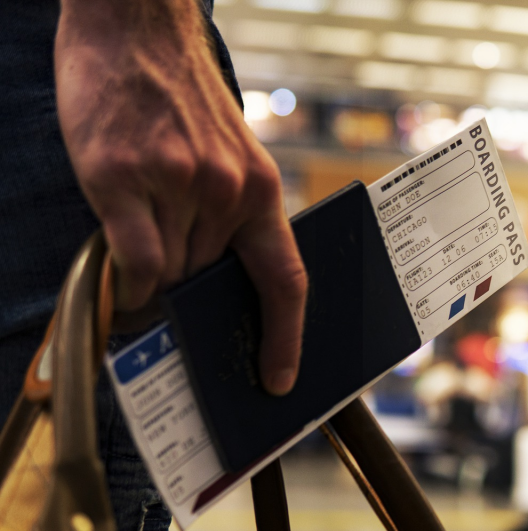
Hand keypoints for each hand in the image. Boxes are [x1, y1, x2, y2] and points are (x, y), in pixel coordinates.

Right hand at [55, 0, 306, 394]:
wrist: (136, 30)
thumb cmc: (181, 99)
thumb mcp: (229, 156)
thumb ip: (227, 216)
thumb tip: (208, 284)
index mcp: (261, 190)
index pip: (286, 280)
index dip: (285, 337)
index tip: (279, 378)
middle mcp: (225, 192)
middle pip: (207, 283)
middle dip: (188, 297)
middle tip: (171, 303)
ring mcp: (175, 185)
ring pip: (167, 275)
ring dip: (152, 281)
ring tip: (137, 252)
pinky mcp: (122, 178)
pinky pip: (133, 260)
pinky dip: (127, 279)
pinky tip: (121, 272)